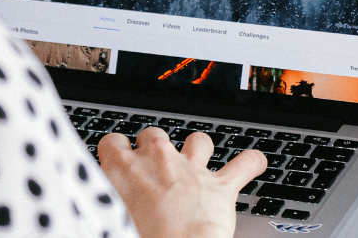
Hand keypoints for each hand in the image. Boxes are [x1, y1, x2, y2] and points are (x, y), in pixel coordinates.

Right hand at [98, 127, 265, 237]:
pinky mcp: (221, 186)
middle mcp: (158, 162)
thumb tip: (102, 213)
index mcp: (122, 171)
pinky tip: (255, 163)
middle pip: (154, 135)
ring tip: (196, 162)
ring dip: (198, 149)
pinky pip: (245, 163)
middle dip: (154, 148)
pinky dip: (252, 163)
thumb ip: (107, 208)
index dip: (117, 152)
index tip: (118, 162)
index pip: (113, 142)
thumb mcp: (107, 222)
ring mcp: (192, 170)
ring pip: (198, 141)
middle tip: (153, 170)